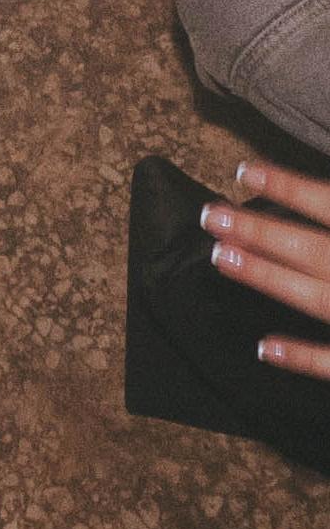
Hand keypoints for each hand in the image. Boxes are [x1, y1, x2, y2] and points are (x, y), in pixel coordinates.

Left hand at [200, 156, 329, 376]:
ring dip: (268, 278)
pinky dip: (300, 357)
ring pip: (317, 299)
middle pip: (312, 250)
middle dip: (260, 233)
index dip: (288, 187)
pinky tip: (262, 347)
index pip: (329, 204)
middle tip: (210, 215)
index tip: (243, 171)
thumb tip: (321, 197)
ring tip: (220, 257)